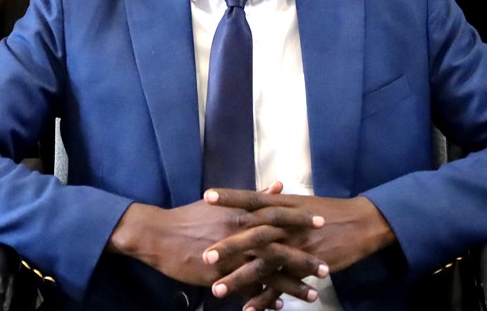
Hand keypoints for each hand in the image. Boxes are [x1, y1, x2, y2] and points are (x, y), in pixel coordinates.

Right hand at [107, 195, 321, 292]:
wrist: (160, 234)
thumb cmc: (191, 216)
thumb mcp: (222, 203)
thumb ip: (254, 197)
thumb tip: (279, 186)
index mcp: (241, 214)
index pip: (277, 215)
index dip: (300, 220)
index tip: (322, 223)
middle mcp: (239, 234)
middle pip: (278, 248)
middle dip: (304, 258)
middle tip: (326, 267)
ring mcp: (230, 257)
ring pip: (267, 273)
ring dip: (291, 285)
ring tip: (313, 294)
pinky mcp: (219, 276)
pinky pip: (247, 290)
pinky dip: (264, 299)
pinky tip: (280, 306)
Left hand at [202, 188, 395, 295]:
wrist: (359, 224)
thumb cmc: (328, 211)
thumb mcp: (300, 202)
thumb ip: (277, 200)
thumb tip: (261, 193)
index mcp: (283, 206)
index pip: (252, 198)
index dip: (230, 198)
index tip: (206, 196)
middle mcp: (287, 226)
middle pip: (253, 235)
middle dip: (228, 246)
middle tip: (204, 255)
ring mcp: (296, 247)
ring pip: (264, 265)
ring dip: (239, 278)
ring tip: (217, 289)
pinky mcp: (306, 267)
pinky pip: (282, 285)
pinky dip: (264, 298)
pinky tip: (247, 308)